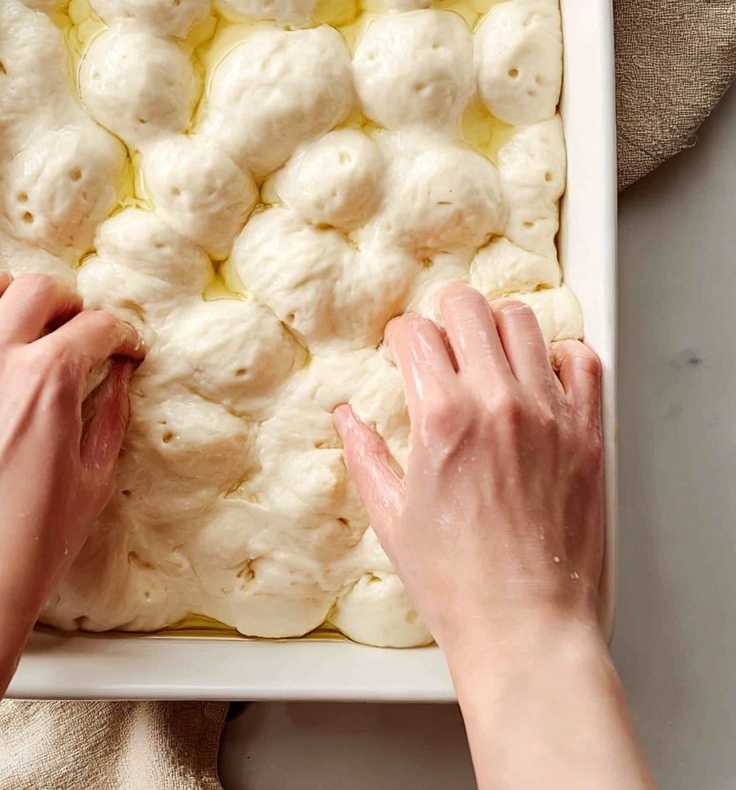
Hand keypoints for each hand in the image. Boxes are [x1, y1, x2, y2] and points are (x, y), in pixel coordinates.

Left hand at [0, 270, 142, 654]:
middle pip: (36, 290)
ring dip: (1, 289)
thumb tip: (118, 379)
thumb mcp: (94, 479)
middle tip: (77, 325)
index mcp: (48, 382)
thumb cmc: (29, 546)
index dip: (122, 335)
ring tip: (15, 307)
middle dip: (69, 301)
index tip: (123, 349)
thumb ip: (111, 416)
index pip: (96, 327)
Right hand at [335, 282, 603, 663]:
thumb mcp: (392, 517)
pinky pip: (582, 360)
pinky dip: (560, 356)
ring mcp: (549, 414)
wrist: (526, 628)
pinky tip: (541, 377)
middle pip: (467, 306)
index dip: (402, 337)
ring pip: (523, 320)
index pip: (415, 332)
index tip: (404, 350)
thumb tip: (346, 417)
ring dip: (497, 329)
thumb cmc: (459, 584)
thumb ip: (365, 455)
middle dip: (445, 316)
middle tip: (443, 342)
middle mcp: (497, 403)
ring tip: (490, 355)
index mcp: (442, 418)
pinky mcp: (588, 434)